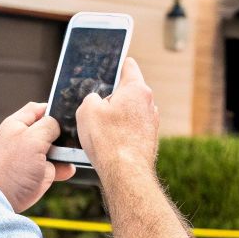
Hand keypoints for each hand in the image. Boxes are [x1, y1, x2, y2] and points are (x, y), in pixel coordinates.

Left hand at [0, 102, 73, 212]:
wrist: (2, 200)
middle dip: (62, 133)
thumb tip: (59, 125)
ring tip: (70, 155)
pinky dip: (64, 167)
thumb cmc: (11, 167)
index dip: (53, 109)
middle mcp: (24, 138)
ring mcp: (32, 156)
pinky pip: (57, 166)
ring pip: (57, 148)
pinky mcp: (39, 173)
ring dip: (66, 152)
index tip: (68, 114)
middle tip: (72, 137)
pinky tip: (68, 169)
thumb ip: (49, 125)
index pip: (38, 108)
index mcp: (17, 124)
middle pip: (50, 128)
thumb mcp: (32, 138)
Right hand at [76, 57, 159, 177]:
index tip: (108, 68)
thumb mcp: (86, 110)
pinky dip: (122, 132)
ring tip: (101, 129)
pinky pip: (132, 128)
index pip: (128, 66)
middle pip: (128, 91)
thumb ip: (91, 97)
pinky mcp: (150, 139)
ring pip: (130, 111)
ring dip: (118, 116)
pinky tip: (109, 142)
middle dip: (113, 96)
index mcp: (136, 88)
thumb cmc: (107, 139)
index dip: (116, 65)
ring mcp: (151, 122)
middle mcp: (149, 103)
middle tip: (95, 106)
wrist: (126, 173)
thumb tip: (97, 101)